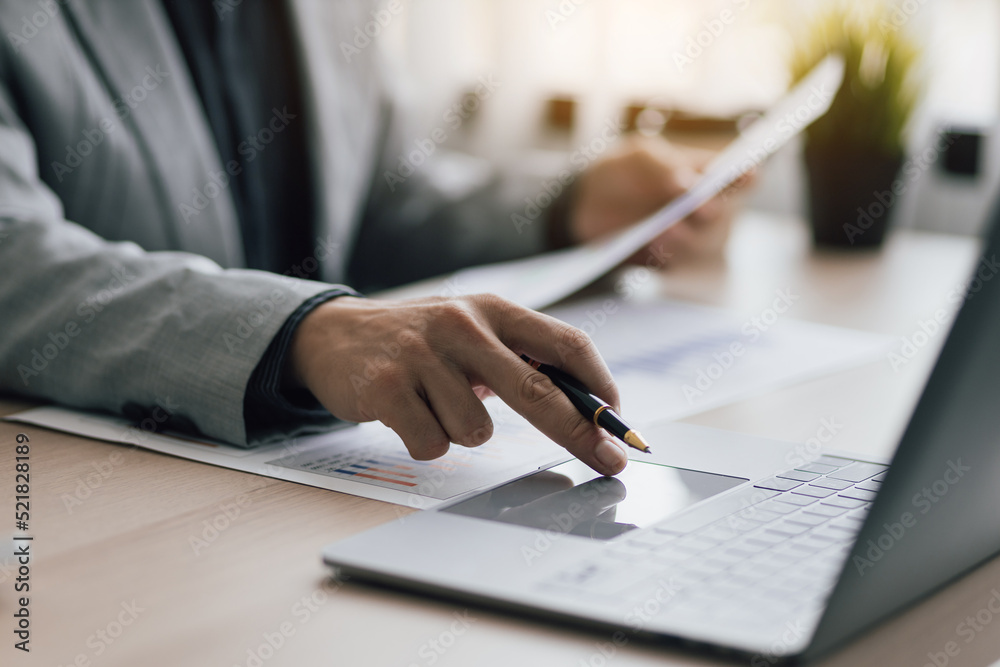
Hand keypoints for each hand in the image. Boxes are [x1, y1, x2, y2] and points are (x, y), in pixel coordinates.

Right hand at [287, 294, 627, 475]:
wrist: (334, 334)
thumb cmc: (421, 341)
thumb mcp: (472, 331)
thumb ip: (520, 359)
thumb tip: (586, 409)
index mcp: (493, 309)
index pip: (565, 344)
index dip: (600, 385)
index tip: (618, 420)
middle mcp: (463, 325)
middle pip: (538, 391)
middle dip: (579, 435)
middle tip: (608, 462)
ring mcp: (423, 356)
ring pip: (477, 431)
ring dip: (461, 431)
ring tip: (435, 405)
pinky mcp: (387, 387)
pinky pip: (433, 444)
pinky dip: (426, 443)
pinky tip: (408, 415)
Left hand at [569, 136, 751, 266]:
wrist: (582, 206)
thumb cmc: (618, 173)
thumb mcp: (635, 157)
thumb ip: (662, 165)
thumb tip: (688, 182)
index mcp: (700, 175)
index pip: (735, 177)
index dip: (746, 177)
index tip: (749, 175)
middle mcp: (700, 209)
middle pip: (721, 214)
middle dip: (712, 210)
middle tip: (699, 205)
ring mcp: (685, 237)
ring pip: (702, 244)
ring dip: (687, 237)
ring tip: (661, 229)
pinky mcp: (665, 262)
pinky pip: (675, 270)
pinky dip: (666, 263)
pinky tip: (649, 251)